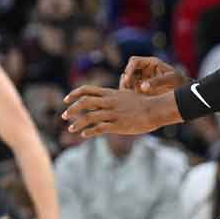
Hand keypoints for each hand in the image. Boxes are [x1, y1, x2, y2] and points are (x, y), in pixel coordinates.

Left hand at [62, 85, 178, 137]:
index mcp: (110, 93)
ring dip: (77, 123)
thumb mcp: (128, 92)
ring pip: (89, 117)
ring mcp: (113, 113)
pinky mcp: (118, 125)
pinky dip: (89, 132)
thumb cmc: (144, 102)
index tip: (65, 100)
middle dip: (72, 109)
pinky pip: (99, 129)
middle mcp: (109, 102)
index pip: (86, 90)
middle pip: (84, 103)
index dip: (74, 94)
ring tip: (71, 128)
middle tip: (64, 116)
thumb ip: (118, 91)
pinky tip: (84, 135)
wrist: (156, 109)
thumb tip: (116, 83)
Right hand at [119, 55, 189, 94]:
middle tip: (127, 89)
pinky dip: (129, 93)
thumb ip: (157, 82)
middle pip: (128, 70)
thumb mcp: (171, 80)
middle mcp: (145, 69)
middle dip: (126, 79)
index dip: (129, 69)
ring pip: (128, 80)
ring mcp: (143, 78)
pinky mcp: (142, 88)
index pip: (134, 61)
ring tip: (130, 95)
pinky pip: (131, 89)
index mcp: (152, 63)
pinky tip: (134, 99)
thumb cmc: (180, 83)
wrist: (184, 93)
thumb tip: (142, 87)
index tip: (128, 80)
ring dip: (127, 87)